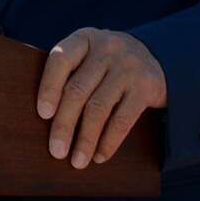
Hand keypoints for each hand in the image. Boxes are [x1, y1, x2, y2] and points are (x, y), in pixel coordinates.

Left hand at [36, 28, 167, 168]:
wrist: (157, 58)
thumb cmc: (107, 64)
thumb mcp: (89, 56)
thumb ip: (69, 74)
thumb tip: (43, 118)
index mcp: (84, 39)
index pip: (61, 60)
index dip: (49, 87)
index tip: (42, 114)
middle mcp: (107, 48)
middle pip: (78, 90)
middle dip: (64, 124)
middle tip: (56, 151)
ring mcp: (128, 67)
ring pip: (99, 108)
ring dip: (86, 139)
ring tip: (77, 161)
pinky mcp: (147, 87)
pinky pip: (123, 119)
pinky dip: (109, 142)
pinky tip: (99, 156)